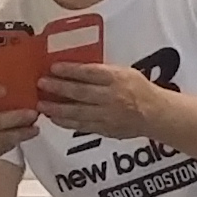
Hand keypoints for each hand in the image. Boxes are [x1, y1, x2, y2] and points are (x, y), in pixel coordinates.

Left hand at [32, 61, 167, 140]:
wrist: (155, 113)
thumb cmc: (139, 89)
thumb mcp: (124, 72)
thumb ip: (102, 71)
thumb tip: (75, 69)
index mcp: (116, 79)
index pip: (89, 72)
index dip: (69, 70)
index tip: (53, 68)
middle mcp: (111, 97)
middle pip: (80, 92)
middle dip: (58, 88)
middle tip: (41, 84)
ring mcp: (107, 115)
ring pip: (77, 112)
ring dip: (57, 109)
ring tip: (42, 105)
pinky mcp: (105, 129)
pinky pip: (81, 126)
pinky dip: (66, 122)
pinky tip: (55, 118)